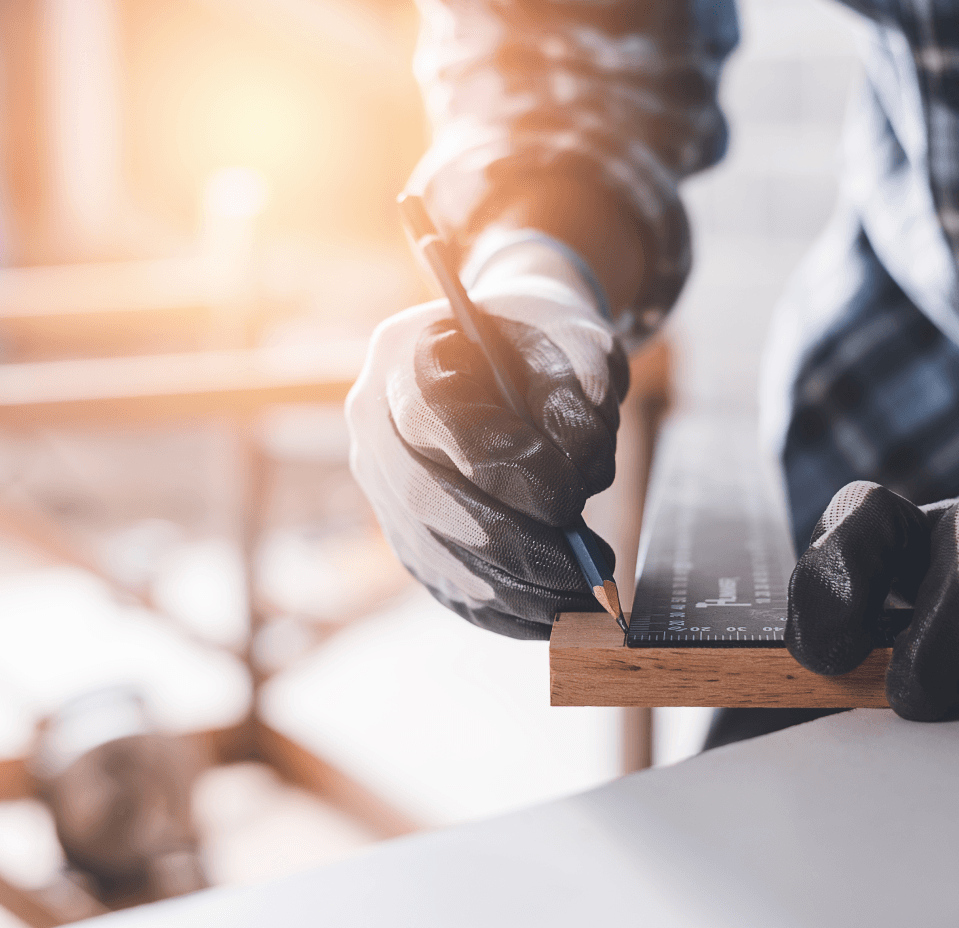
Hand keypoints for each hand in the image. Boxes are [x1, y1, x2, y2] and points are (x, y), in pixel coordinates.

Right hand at [346, 239, 628, 638]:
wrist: (507, 359)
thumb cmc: (543, 350)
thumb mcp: (573, 342)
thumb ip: (581, 392)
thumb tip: (583, 469)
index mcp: (404, 355)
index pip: (435, 418)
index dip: (503, 466)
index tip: (571, 498)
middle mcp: (372, 425)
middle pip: (427, 500)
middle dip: (514, 545)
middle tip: (586, 571)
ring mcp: (380, 486)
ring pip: (435, 555)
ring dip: (516, 590)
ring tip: (586, 598)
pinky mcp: (403, 534)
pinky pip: (445, 586)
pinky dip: (504, 612)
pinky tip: (558, 615)